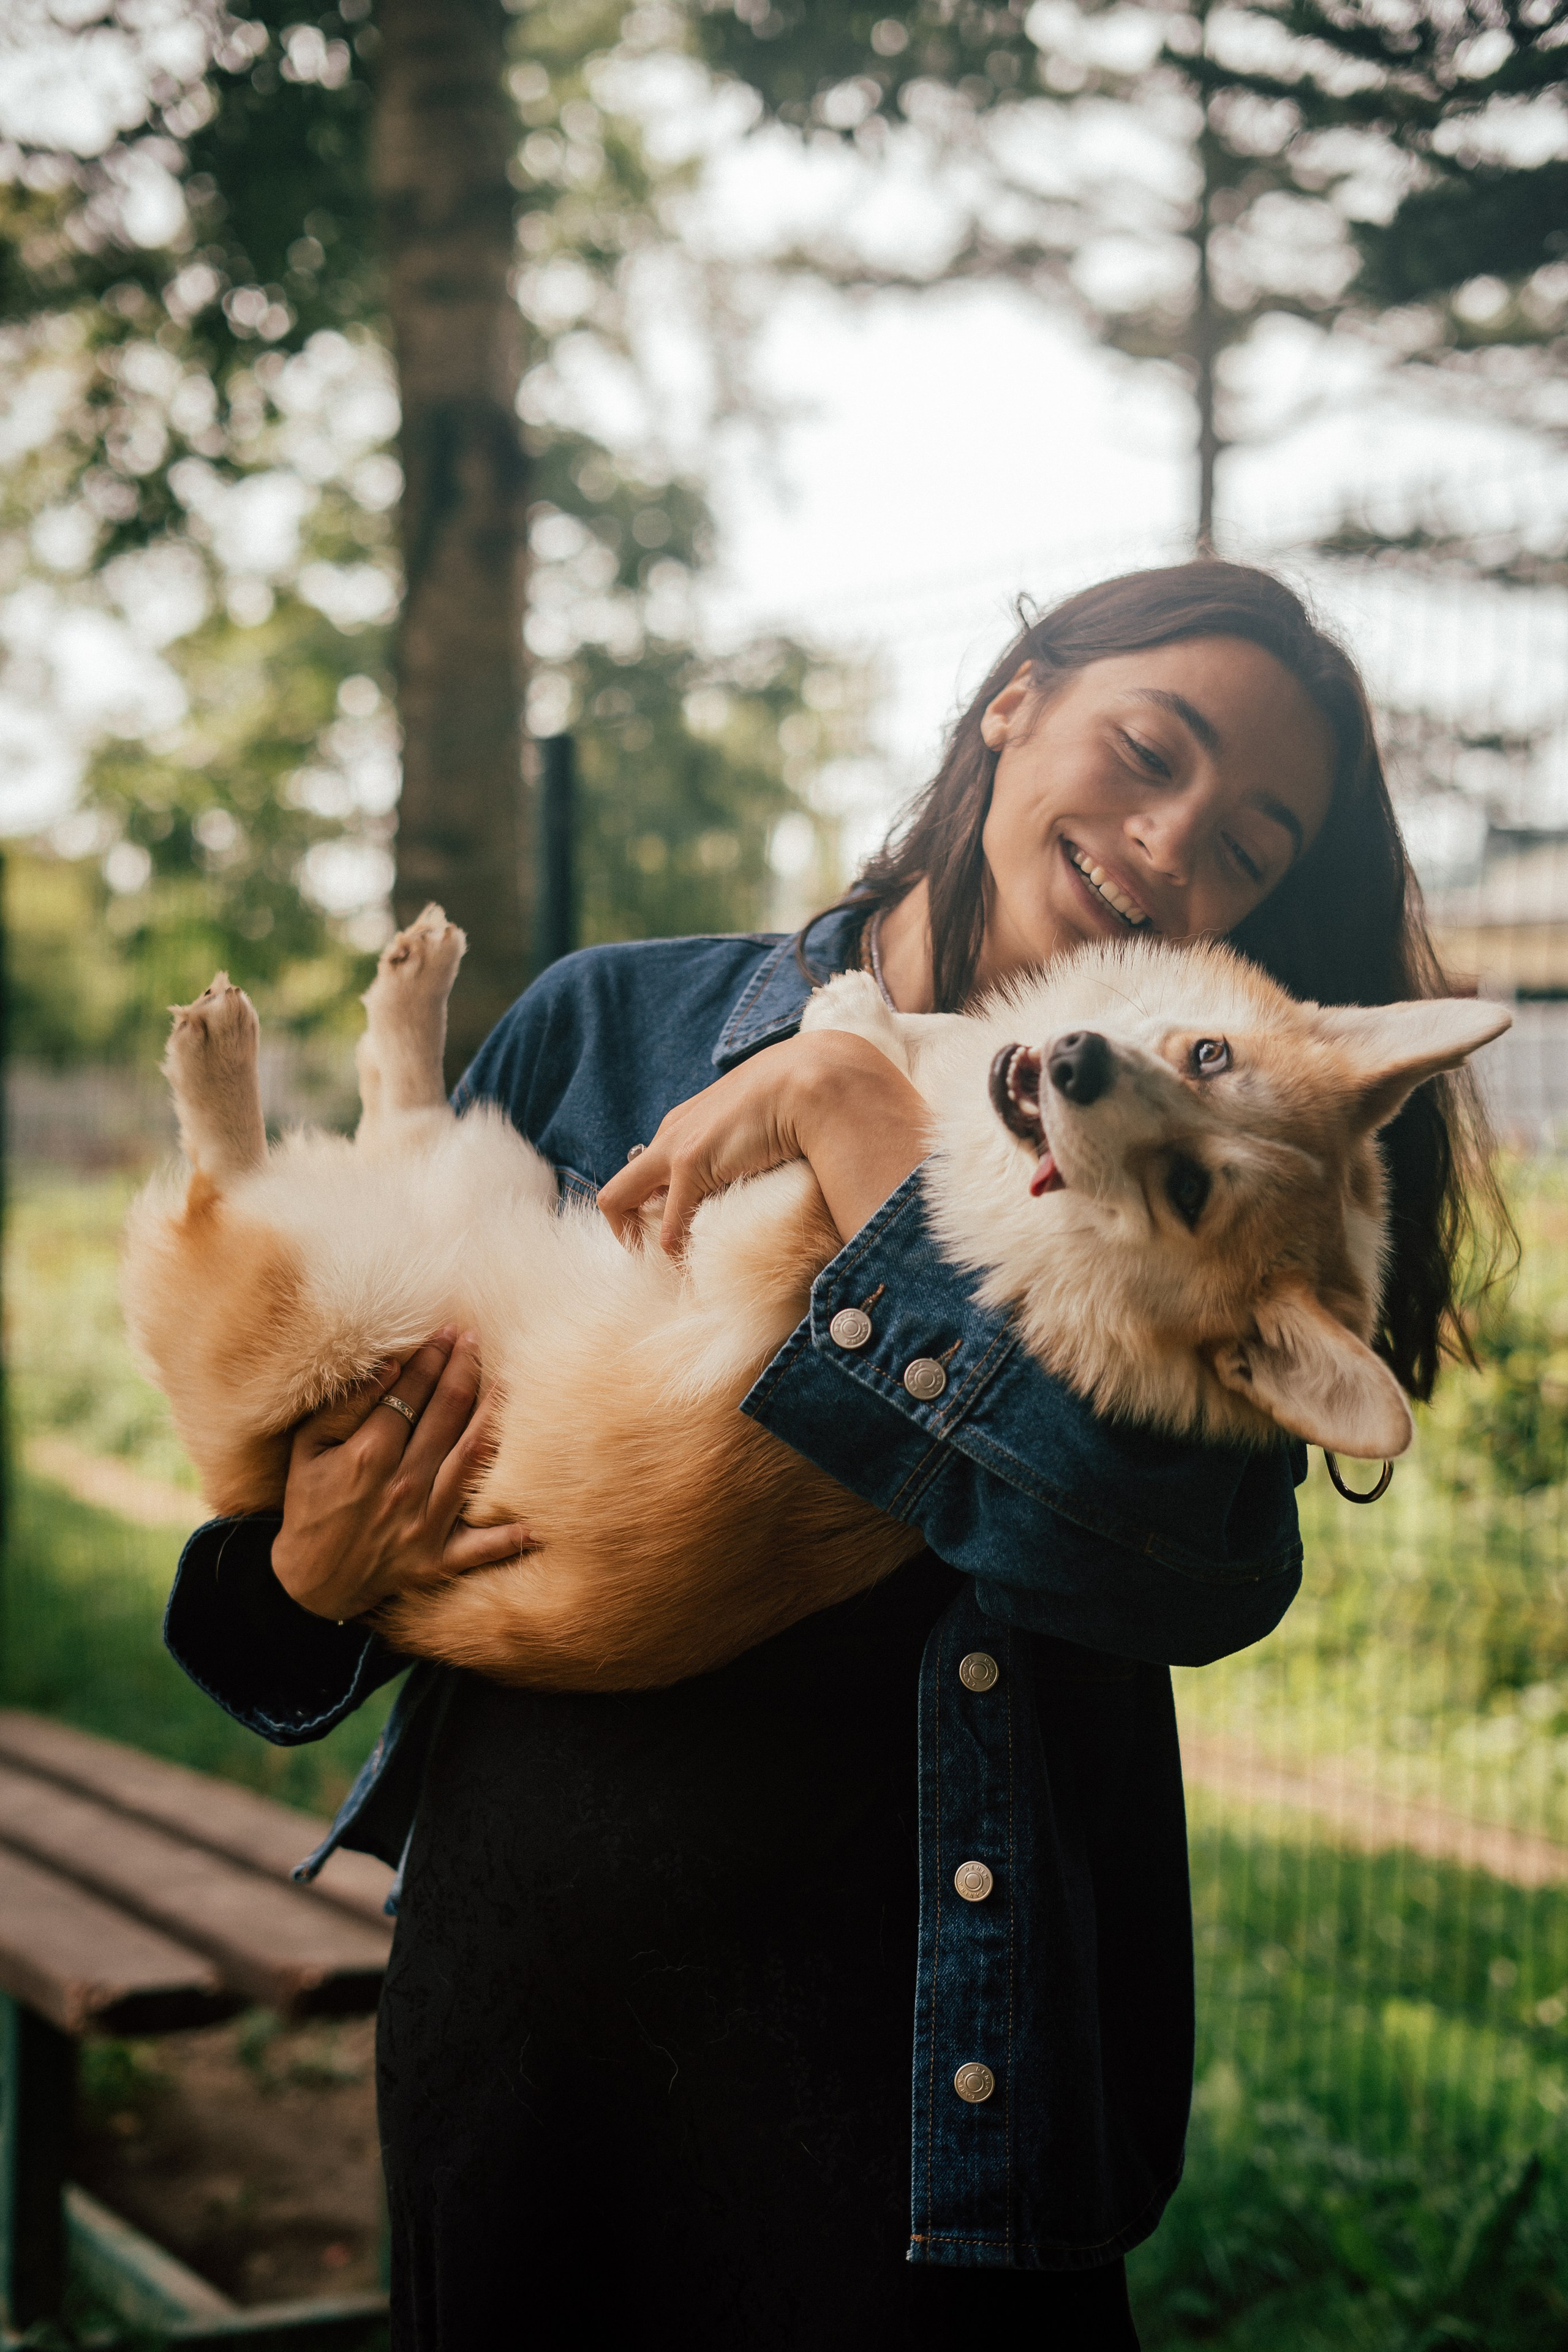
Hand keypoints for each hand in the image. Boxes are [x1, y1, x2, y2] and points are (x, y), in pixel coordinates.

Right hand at [270, 1328, 529, 1622]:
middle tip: (476, 1339)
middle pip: (446, 1414)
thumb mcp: (307, 1451)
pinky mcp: (440, 1559)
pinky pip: (484, 1546)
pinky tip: (542, 1515)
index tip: (447, 1332)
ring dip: (495, 1417)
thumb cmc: (310, 1506)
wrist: (311, 1583)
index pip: (410, 1394)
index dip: (430, 1357)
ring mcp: (425, 1524)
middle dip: (463, 1369)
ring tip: (511, 1381)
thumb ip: (345, 1408)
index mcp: (367, 1457)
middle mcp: (402, 1487)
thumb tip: (390, 1369)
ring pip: (473, 1461)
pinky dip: (512, 1533)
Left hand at [596, 1030, 929, 1258]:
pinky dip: (674, 1250)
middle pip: (622, 1185)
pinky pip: (667, 1223)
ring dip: (640, 1238)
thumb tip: (768, 1168)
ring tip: (670, 1267)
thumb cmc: (801, 1099)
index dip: (655, 1204)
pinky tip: (693, 1265)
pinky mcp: (689, 1163)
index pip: (649, 1169)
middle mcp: (671, 1133)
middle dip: (627, 1224)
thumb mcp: (761, 1122)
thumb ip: (749, 1144)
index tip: (678, 1230)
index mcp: (686, 1122)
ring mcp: (674, 1147)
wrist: (814, 1078)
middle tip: (656, 1256)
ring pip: (620, 1199)